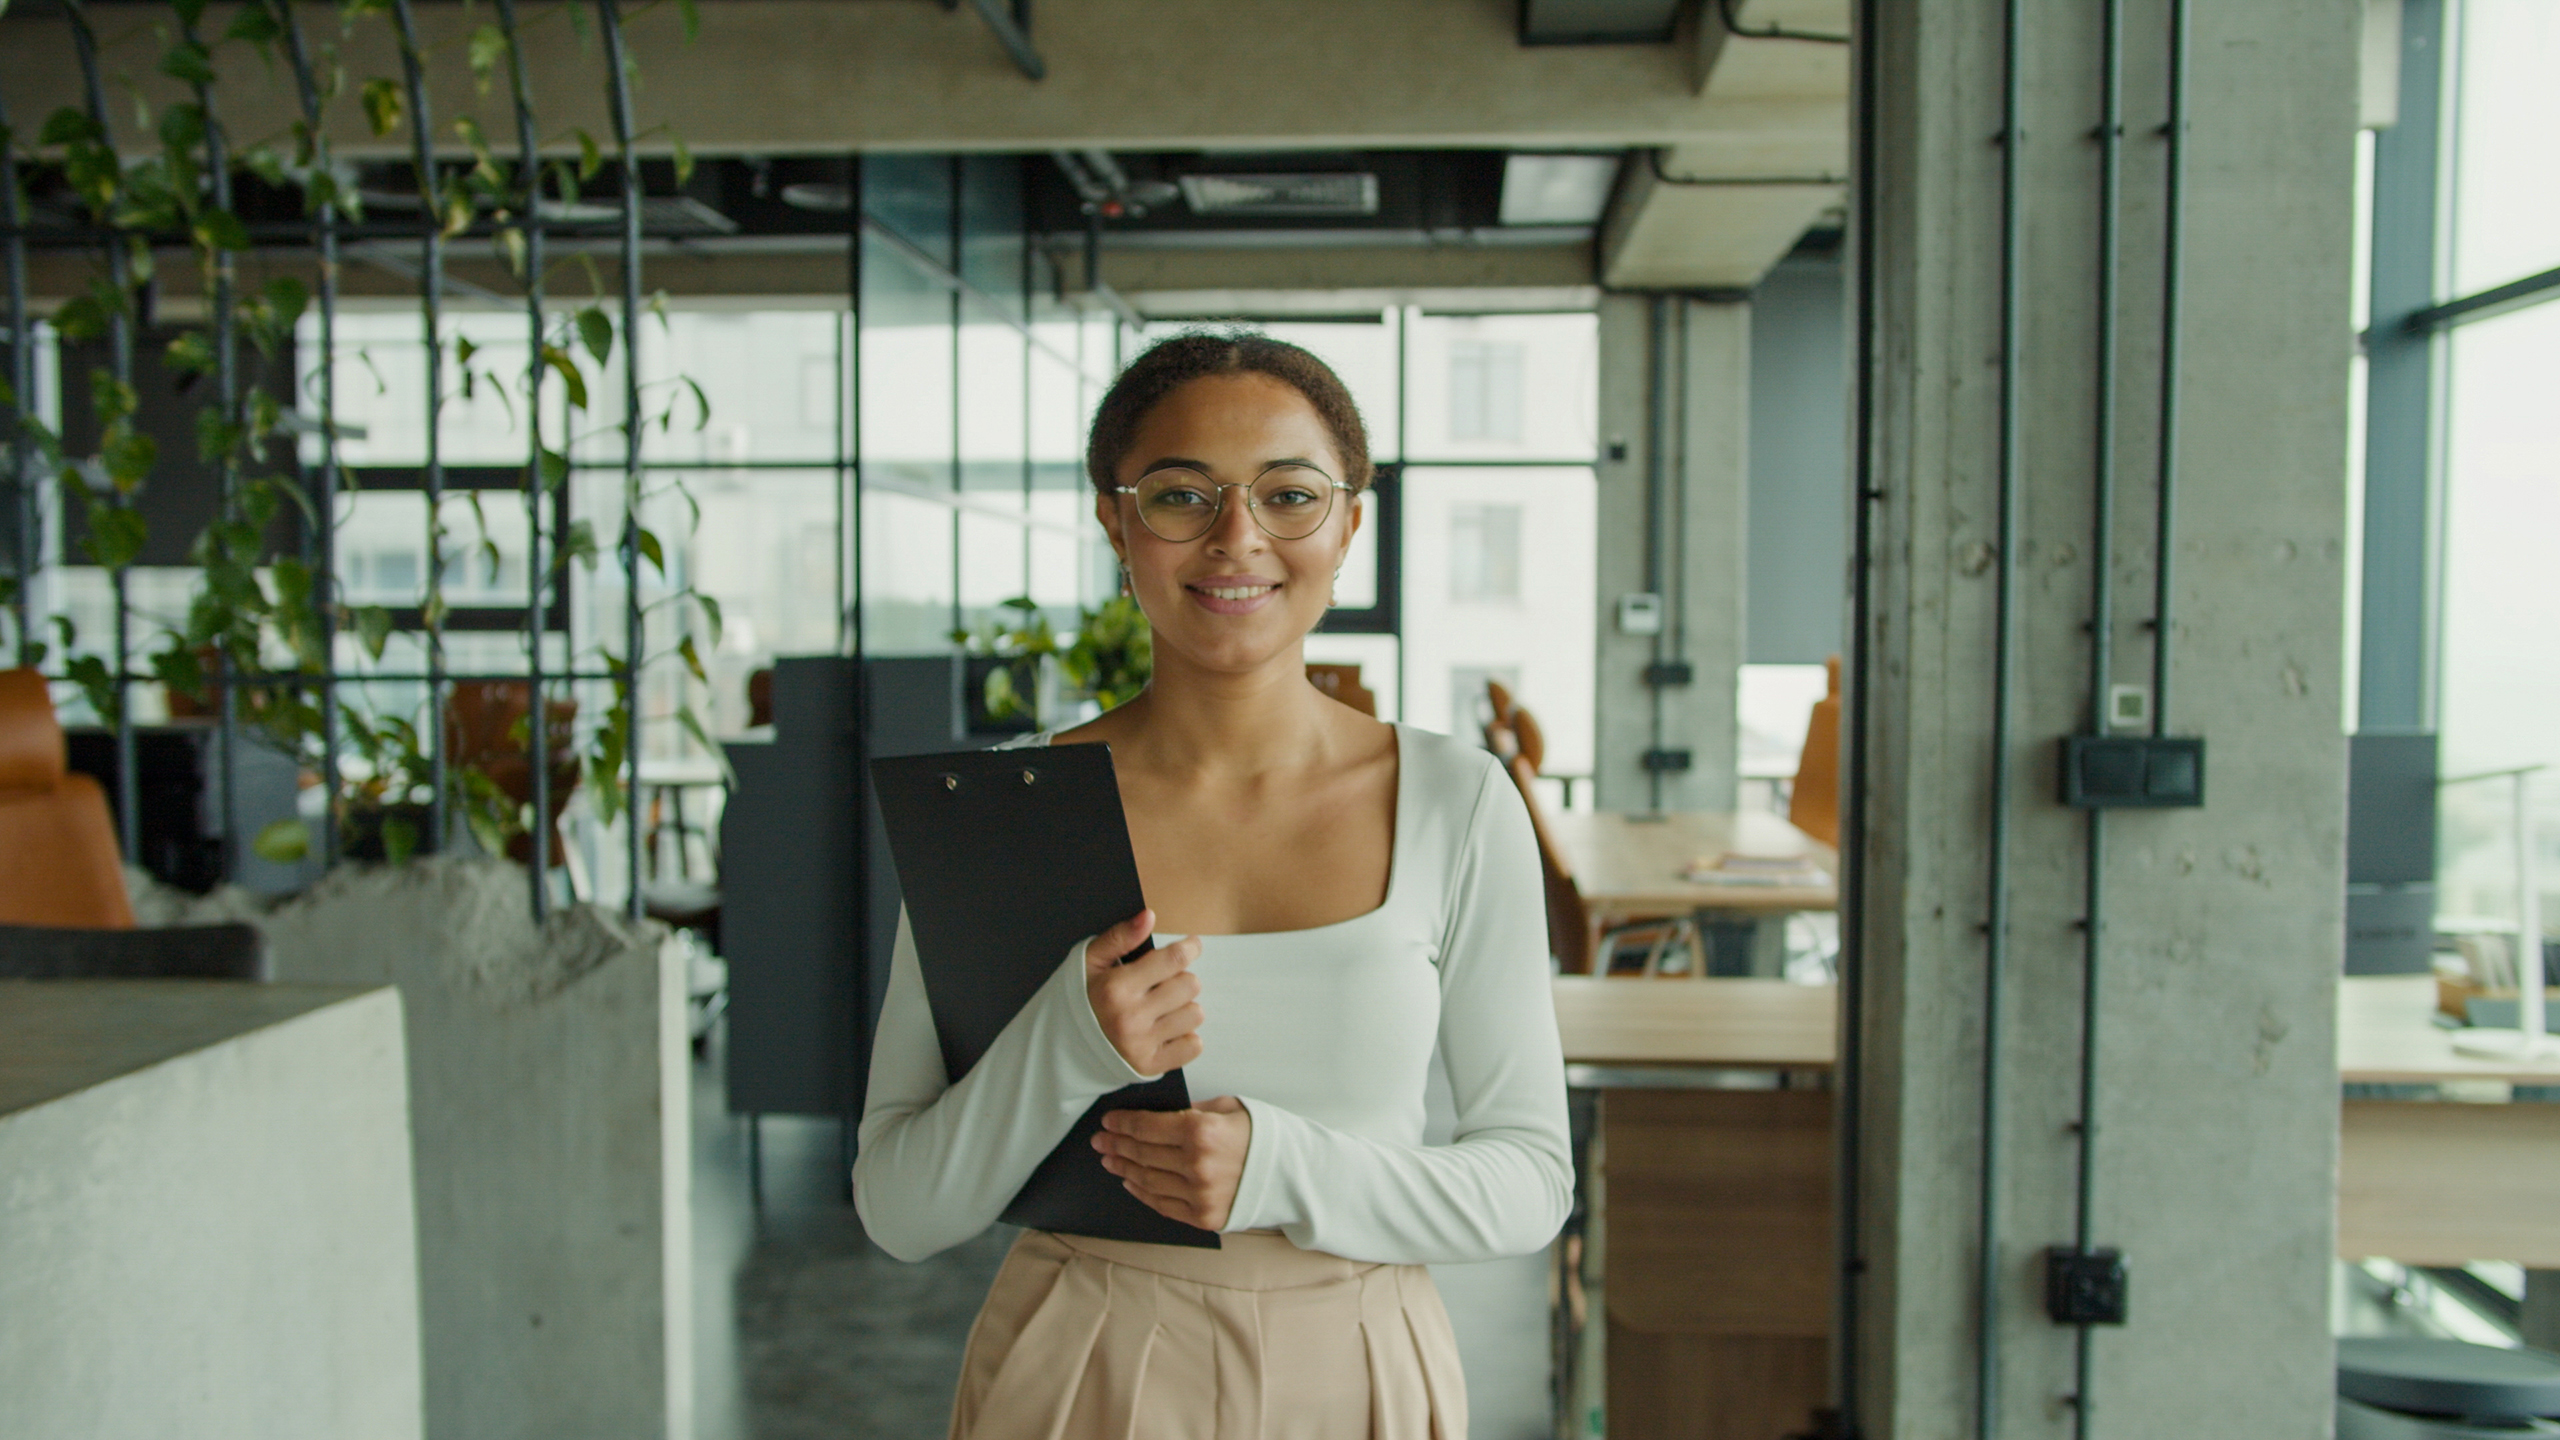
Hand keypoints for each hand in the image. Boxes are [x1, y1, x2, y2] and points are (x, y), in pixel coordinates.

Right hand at [1083, 909, 1203, 1076]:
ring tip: (1162, 1008)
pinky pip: (1193, 1046)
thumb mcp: (1090, 962)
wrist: (1061, 1046)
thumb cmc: (1081, 998)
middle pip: (1189, 985)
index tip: (1192, 946)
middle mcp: (1130, 1017)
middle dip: (1180, 978)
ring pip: (1194, 1015)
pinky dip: (1185, 1036)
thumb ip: (1120, 937)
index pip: (1173, 959)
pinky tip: (1166, 1029)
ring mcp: (1141, 1045)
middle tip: (1163, 983)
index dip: (1190, 947)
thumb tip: (1148, 917)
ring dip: (1183, 1007)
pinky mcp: (1149, 1066)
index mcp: (1116, 988)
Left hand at [1093, 1097, 1251, 1230]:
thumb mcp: (1228, 1108)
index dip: (1123, 1124)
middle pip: (1142, 1153)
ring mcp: (1199, 1194)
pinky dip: (1142, 1192)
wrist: (1294, 1174)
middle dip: (1117, 1145)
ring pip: (1147, 1180)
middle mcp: (1197, 1164)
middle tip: (1101, 1140)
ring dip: (1124, 1168)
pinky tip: (1130, 1181)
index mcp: (1202, 1131)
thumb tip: (1159, 1115)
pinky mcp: (1204, 1216)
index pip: (1147, 1127)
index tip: (1109, 1121)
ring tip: (1110, 1160)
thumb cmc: (1263, 1135)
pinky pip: (1162, 1204)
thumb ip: (1191, 1112)